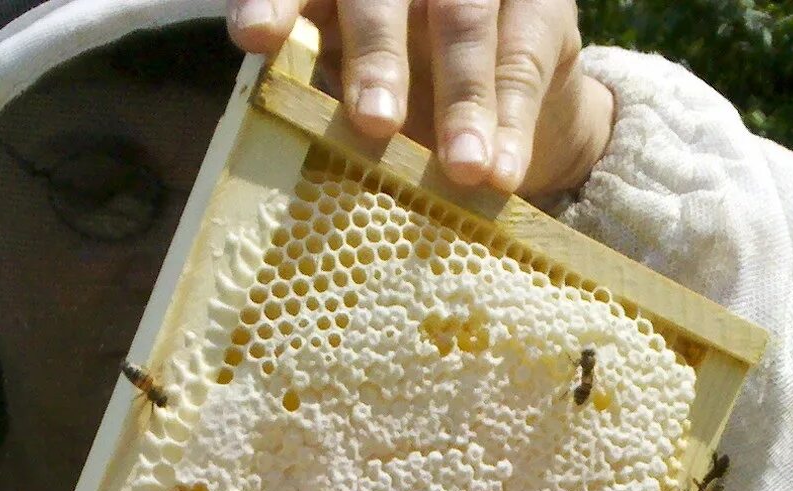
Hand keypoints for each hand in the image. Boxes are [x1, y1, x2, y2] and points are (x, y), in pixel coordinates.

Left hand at [227, 0, 616, 201]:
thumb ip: (320, 101)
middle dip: (377, 57)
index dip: (275, 3)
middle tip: (374, 123)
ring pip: (463, 21)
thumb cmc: (405, 97)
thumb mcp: (355, 95)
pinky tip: (501, 172)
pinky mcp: (538, 3)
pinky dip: (512, 121)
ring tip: (461, 169)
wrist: (502, 101)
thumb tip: (283, 153)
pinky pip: (523, 59)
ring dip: (462, 98)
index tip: (254, 38)